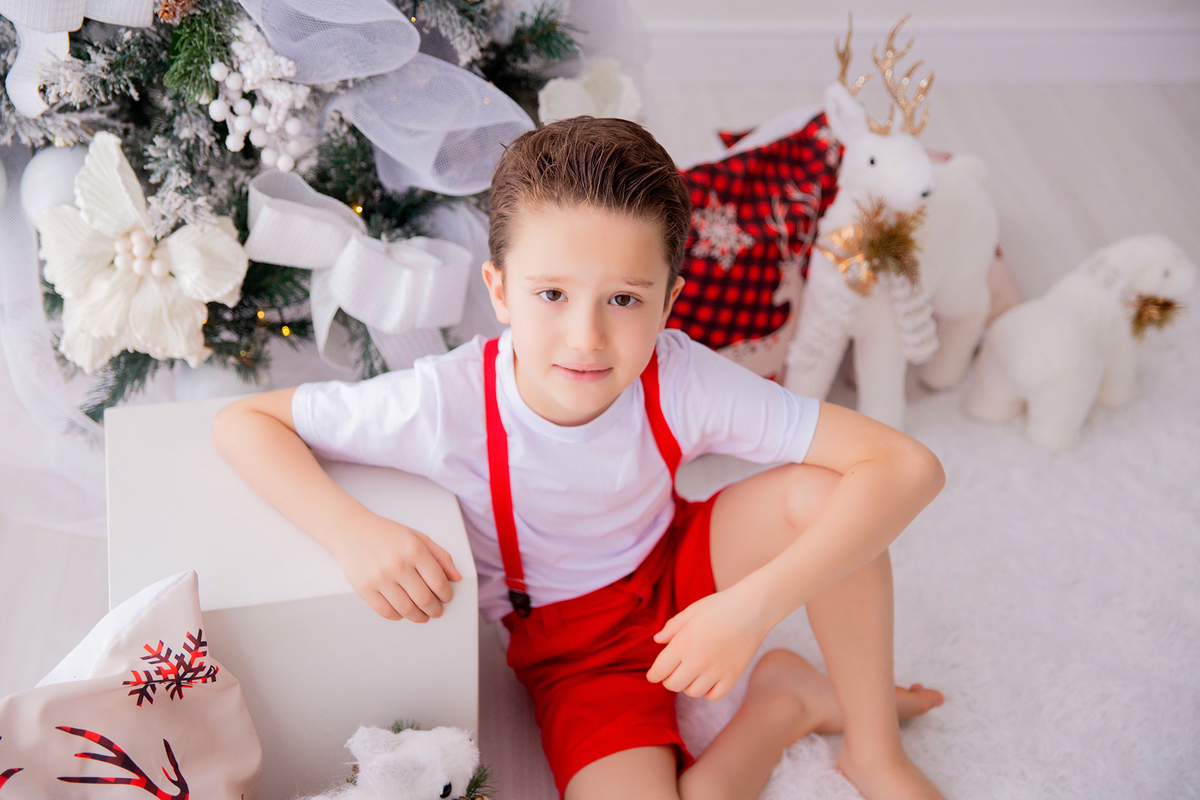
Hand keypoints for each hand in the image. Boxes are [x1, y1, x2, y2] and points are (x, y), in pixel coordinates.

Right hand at [334, 514, 461, 622]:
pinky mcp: (364, 588)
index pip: (438, 582)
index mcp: (414, 550)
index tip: (447, 598)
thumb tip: (456, 578)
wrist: (352, 530)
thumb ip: (441, 556)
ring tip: (424, 616)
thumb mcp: (419, 537)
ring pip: (406, 609)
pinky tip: (404, 613)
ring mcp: (379, 578)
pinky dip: (399, 617)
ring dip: (419, 617)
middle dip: (435, 609)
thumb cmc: (388, 534)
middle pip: (424, 599)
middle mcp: (397, 564)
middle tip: (437, 611)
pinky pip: (386, 612)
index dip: (446, 595)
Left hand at [646, 584, 771, 699]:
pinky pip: (714, 695)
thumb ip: (672, 627)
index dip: (653, 675)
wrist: (752, 609)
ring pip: (692, 692)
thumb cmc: (720, 606)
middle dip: (668, 680)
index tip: (652, 675)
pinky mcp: (732, 677)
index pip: (659, 670)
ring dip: (687, 685)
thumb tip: (657, 640)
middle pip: (673, 685)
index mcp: (682, 644)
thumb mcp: (691, 611)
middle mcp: (696, 662)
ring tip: (691, 674)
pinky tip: (707, 680)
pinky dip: (707, 692)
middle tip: (672, 673)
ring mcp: (715, 672)